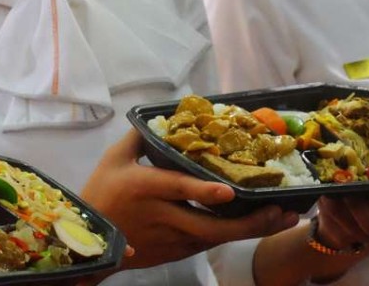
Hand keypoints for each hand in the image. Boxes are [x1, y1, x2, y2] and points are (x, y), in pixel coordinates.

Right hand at [81, 129, 298, 270]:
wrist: (88, 241)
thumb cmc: (101, 192)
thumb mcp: (115, 158)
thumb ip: (141, 135)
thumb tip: (168, 116)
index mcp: (147, 188)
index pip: (179, 189)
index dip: (204, 191)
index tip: (230, 190)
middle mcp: (163, 217)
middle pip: (209, 226)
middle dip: (248, 222)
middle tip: (279, 211)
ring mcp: (171, 239)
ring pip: (215, 238)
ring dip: (249, 230)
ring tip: (281, 219)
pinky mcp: (174, 252)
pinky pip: (207, 243)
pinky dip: (232, 234)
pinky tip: (255, 224)